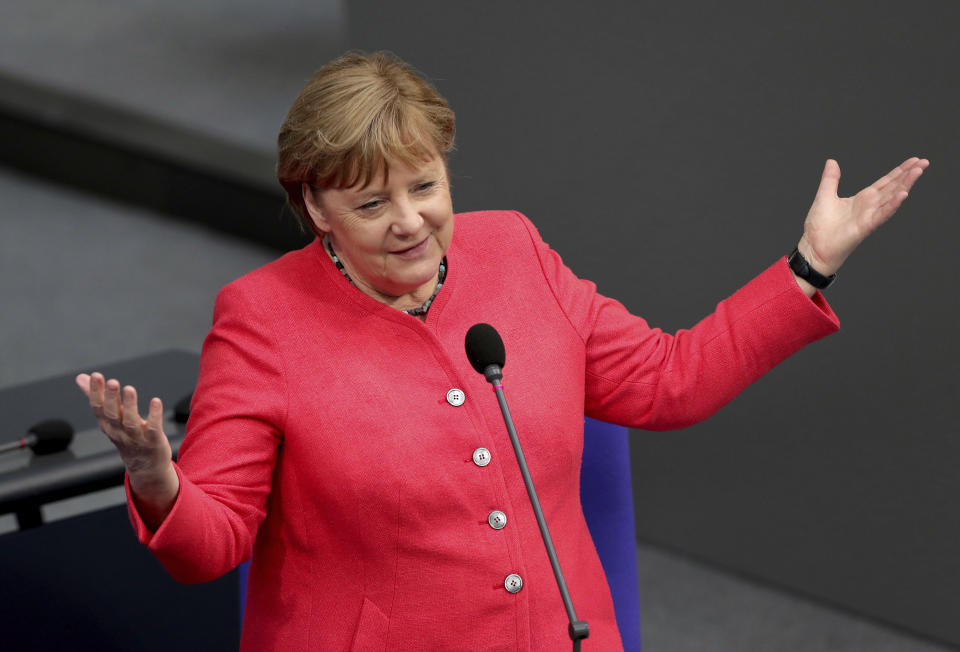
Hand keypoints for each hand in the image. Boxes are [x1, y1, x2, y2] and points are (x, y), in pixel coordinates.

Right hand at [76, 372, 177, 527]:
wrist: (145, 466)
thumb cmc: (126, 436)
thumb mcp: (110, 417)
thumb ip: (99, 396)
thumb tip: (81, 377)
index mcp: (107, 424)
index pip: (98, 407)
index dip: (96, 392)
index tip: (96, 375)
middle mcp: (119, 431)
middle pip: (112, 414)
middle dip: (111, 398)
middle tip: (113, 381)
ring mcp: (136, 437)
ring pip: (130, 422)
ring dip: (130, 405)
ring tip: (130, 389)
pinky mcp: (153, 440)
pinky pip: (153, 428)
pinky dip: (154, 415)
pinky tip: (156, 402)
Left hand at [797, 157, 928, 276]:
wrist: (813, 248)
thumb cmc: (819, 227)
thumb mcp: (824, 196)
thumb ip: (831, 179)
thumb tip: (832, 161)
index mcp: (862, 199)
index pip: (885, 182)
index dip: (899, 171)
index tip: (913, 160)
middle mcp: (869, 207)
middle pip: (893, 187)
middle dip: (908, 174)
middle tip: (924, 162)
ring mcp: (869, 217)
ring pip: (891, 198)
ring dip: (905, 185)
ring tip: (917, 171)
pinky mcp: (865, 227)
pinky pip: (881, 215)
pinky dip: (892, 205)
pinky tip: (903, 194)